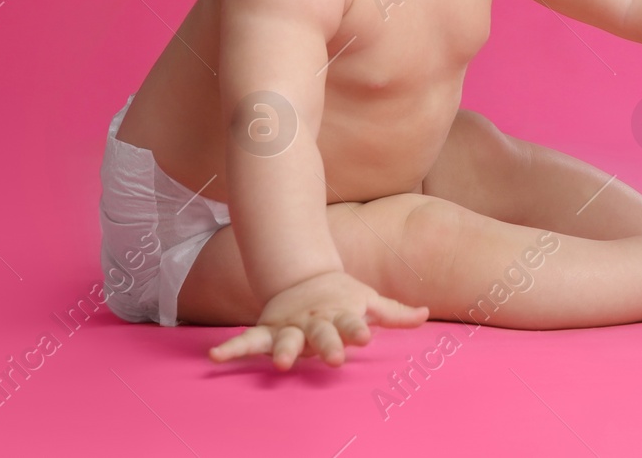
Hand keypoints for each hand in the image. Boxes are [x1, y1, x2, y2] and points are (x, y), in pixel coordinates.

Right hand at [208, 270, 428, 369]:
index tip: (366, 337)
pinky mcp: (267, 332)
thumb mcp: (368, 301)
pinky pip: (247, 341)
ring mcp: (289, 326)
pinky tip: (214, 357)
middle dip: (327, 345)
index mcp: (340, 314)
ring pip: (286, 339)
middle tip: (333, 358)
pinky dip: (232, 349)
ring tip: (280, 364)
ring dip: (283, 350)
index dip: (358, 329)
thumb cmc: (343, 297)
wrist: (303, 277)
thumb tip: (426, 313)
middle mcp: (314, 321)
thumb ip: (395, 313)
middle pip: (321, 334)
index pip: (352, 322)